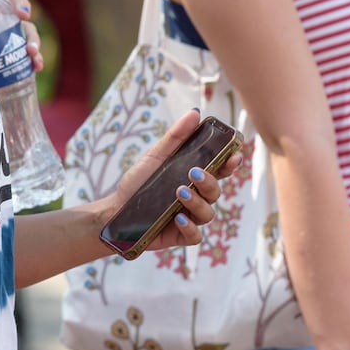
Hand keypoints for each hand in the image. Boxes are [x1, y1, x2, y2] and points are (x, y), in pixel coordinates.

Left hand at [2, 0, 43, 71]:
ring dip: (35, 48)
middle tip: (30, 50)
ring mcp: (10, 39)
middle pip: (26, 25)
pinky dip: (35, 61)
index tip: (23, 16)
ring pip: (30, 41)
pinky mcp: (11, 55)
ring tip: (35, 62)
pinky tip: (37, 67)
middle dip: (32, 37)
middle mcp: (5, 21)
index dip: (20, 3)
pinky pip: (27, 57)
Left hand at [102, 110, 240, 251]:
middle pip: (216, 191)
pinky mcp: (180, 236)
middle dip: (210, 182)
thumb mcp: (155, 157)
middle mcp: (196, 198)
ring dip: (197, 202)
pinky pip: (195, 235)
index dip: (230, 164)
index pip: (219, 171)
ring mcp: (190, 217)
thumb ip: (175, 137)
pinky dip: (189, 226)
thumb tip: (195, 113)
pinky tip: (178, 217)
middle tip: (194, 173)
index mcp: (193, 178)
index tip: (233, 155)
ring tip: (179, 192)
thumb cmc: (138, 182)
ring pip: (208, 213)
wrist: (116, 210)